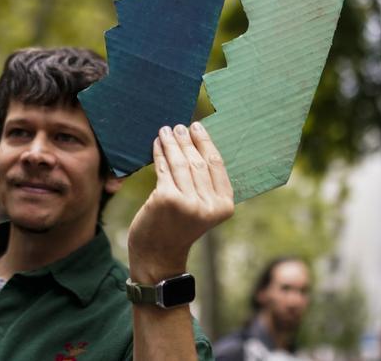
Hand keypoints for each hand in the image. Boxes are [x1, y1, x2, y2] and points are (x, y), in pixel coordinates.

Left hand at [127, 122, 233, 281]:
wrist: (158, 255)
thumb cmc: (178, 228)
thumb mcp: (200, 209)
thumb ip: (204, 185)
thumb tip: (196, 145)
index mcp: (224, 206)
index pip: (216, 165)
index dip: (206, 143)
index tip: (197, 127)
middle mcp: (209, 205)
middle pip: (198, 161)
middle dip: (187, 140)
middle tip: (178, 126)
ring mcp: (188, 202)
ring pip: (180, 163)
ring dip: (171, 143)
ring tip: (166, 130)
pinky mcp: (167, 199)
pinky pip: (163, 169)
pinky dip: (159, 153)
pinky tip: (156, 144)